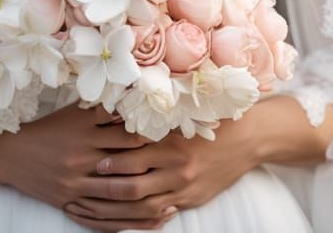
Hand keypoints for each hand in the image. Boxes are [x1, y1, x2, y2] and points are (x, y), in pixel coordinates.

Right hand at [0, 102, 170, 230]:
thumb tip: (131, 98)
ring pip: (118, 190)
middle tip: (181, 163)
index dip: (150, 132)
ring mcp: (76, 179)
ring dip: (146, 194)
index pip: (125, 130)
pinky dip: (126, 217)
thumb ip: (101, 108)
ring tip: (171, 194)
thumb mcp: (73, 112)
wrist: (11, 153)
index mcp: (84, 128)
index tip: (172, 133)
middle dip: (154, 163)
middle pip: (126, 159)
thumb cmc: (47, 128)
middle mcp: (83, 153)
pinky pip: (102, 213)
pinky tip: (144, 218)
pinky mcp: (69, 199)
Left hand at [63, 115, 259, 230]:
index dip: (111, 160)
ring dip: (118, 207)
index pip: (133, 155)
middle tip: (86, 187)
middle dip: (107, 189)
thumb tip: (121, 116)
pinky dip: (141, 217)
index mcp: (171, 142)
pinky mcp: (191, 199)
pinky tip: (124, 216)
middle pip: (134, 185)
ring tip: (97, 204)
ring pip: (144, 206)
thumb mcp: (182, 115)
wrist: (246, 139)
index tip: (92, 159)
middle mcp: (176, 167)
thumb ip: (154, 119)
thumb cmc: (210, 120)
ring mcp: (184, 187)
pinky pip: (161, 214)